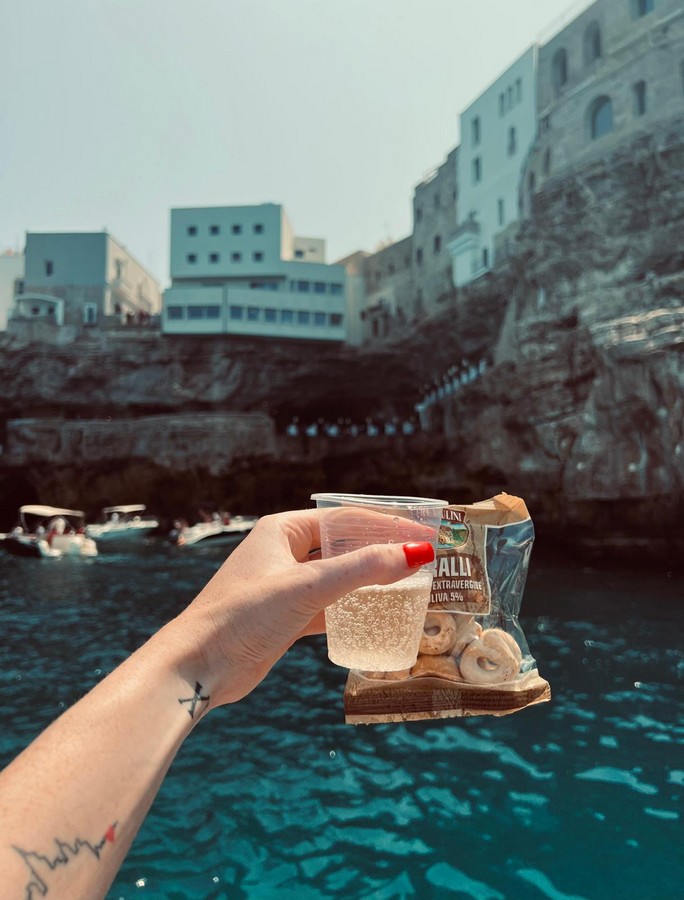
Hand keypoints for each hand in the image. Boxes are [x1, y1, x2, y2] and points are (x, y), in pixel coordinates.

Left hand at [169, 509, 434, 707]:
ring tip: (410, 585)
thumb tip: (416, 554)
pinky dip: (353, 609)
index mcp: (283, 530)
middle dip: (382, 551)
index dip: (387, 524)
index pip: (346, 518)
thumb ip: (363, 570)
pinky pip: (329, 606)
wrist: (198, 667)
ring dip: (370, 581)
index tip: (424, 533)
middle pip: (344, 545)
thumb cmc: (243, 616)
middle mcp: (284, 552)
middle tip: (424, 558)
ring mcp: (284, 585)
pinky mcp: (285, 617)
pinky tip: (378, 615)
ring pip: (338, 577)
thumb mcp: (308, 587)